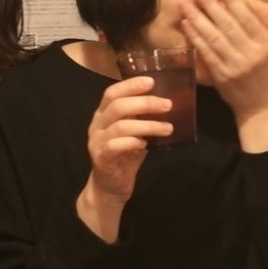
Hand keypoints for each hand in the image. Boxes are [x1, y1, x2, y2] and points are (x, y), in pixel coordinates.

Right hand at [76, 74, 171, 240]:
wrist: (110, 187)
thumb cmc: (126, 155)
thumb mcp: (137, 133)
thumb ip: (145, 118)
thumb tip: (170, 104)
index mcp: (104, 114)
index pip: (112, 93)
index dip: (130, 85)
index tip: (152, 81)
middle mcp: (97, 124)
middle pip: (118, 106)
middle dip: (145, 103)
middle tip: (168, 105)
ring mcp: (97, 141)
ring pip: (121, 126)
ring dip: (148, 125)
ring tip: (168, 128)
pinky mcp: (100, 158)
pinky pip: (115, 146)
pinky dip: (133, 142)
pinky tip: (146, 144)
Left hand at [179, 0, 267, 123]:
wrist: (261, 105)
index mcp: (266, 44)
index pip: (247, 19)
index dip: (232, 2)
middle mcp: (250, 53)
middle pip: (227, 24)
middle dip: (209, 4)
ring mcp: (234, 65)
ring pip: (213, 37)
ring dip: (197, 18)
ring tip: (185, 3)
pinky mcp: (220, 75)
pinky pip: (206, 52)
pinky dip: (195, 37)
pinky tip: (186, 24)